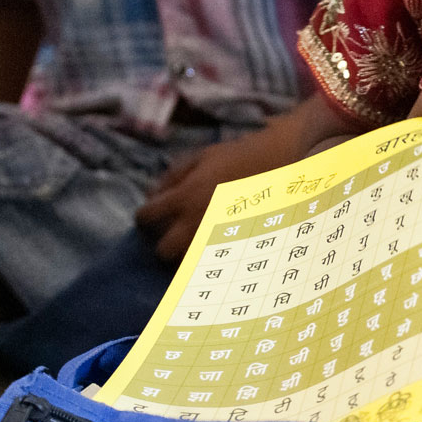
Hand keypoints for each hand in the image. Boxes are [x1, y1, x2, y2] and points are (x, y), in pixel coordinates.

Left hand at [135, 138, 274, 260]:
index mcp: (183, 197)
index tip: (149, 216)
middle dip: (164, 244)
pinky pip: (213, 264)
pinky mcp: (235, 247)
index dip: (143, 217)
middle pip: (163, 251)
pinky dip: (208, 260)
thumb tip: (152, 194)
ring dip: (186, 255)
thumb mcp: (201, 157)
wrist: (278, 166)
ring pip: (187, 263)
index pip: (146, 216)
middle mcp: (195, 222)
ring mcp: (216, 238)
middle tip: (172, 236)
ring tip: (194, 245)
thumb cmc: (238, 158)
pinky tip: (213, 250)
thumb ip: (172, 175)